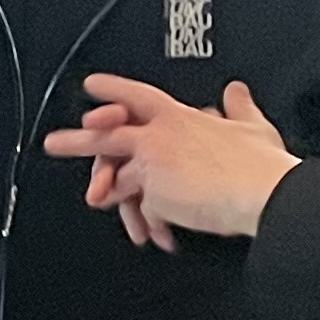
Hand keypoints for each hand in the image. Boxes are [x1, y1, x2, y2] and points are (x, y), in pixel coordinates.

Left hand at [43, 75, 299, 243]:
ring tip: (90, 196)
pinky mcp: (155, 193)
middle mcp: (160, 136)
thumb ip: (239, 108)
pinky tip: (154, 234)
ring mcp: (154, 164)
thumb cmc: (262, 164)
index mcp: (181, 117)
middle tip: (54, 142)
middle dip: (78, 138)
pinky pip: (142, 209)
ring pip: (114, 171)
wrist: (264, 192)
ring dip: (99, 184)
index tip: (91, 86)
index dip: (113, 90)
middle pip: (108, 132)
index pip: (138, 97)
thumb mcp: (252, 125)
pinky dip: (150, 223)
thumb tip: (236, 92)